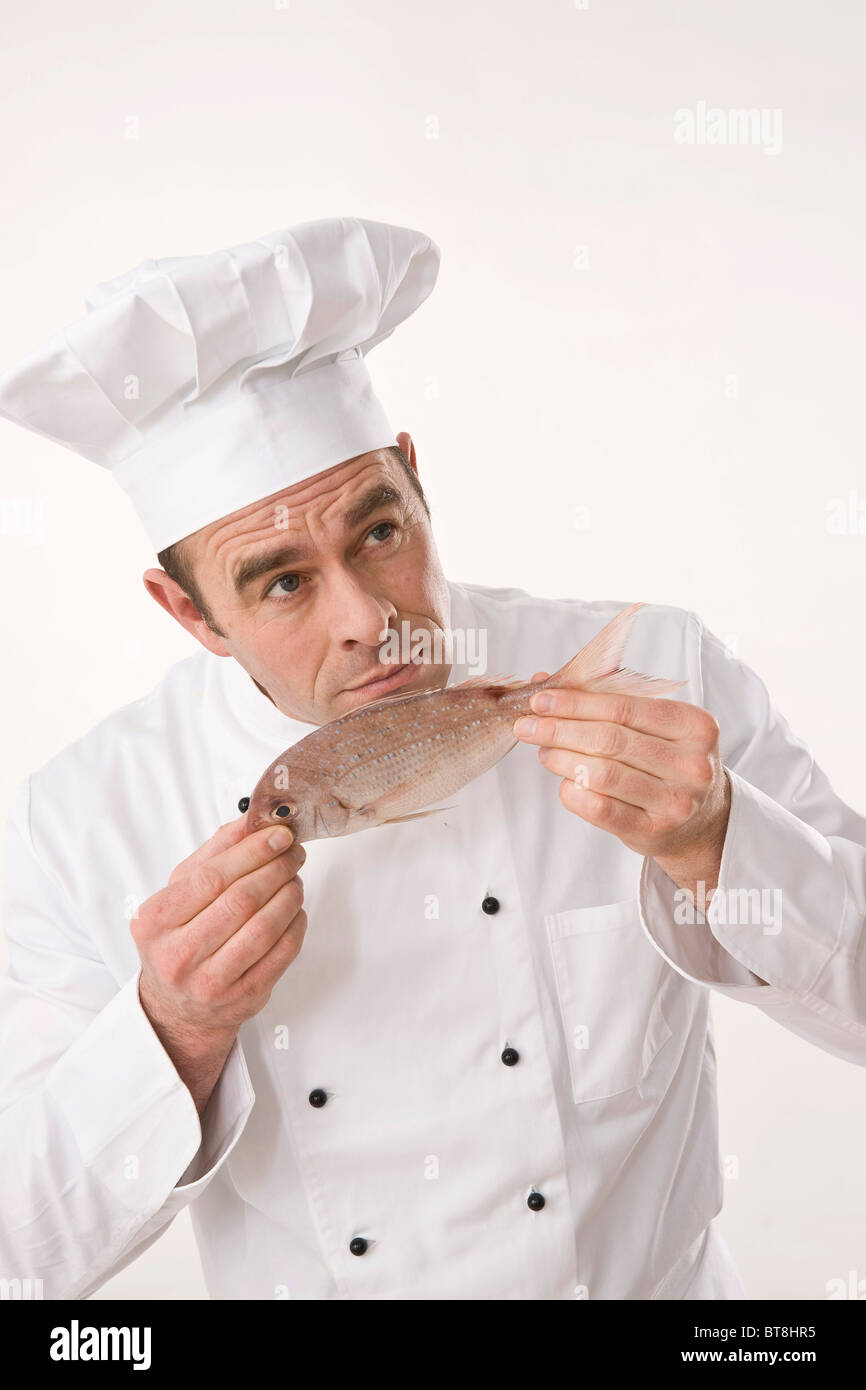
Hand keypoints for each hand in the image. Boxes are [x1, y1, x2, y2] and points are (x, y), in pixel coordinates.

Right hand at [132, 815, 306, 1110]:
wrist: (179, 1007)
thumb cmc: (179, 939)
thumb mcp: (179, 893)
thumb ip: (213, 854)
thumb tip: (249, 820)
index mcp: (155, 921)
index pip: (212, 878)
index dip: (252, 853)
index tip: (279, 834)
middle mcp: (178, 955)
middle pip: (241, 901)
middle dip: (276, 869)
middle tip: (294, 853)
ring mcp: (211, 982)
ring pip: (264, 928)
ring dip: (290, 895)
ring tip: (295, 878)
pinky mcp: (243, 998)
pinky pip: (282, 954)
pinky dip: (296, 925)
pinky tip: (296, 910)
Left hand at [513, 683, 730, 874]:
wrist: (701, 822)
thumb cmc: (670, 764)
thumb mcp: (657, 728)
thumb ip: (609, 703)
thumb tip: (546, 680)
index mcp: (695, 726)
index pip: (624, 707)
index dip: (576, 703)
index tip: (541, 700)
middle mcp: (692, 764)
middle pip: (609, 739)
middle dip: (559, 729)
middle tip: (528, 726)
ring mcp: (676, 802)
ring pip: (602, 773)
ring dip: (561, 759)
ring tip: (544, 752)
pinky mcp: (655, 831)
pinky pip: (600, 808)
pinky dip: (572, 792)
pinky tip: (563, 781)